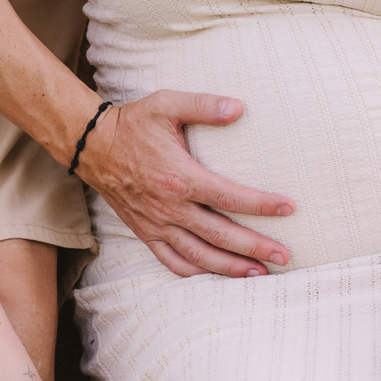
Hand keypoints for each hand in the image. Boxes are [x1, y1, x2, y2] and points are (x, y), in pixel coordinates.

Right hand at [78, 91, 294, 278]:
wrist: (92, 146)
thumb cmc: (134, 123)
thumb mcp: (167, 104)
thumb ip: (204, 105)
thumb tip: (239, 107)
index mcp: (180, 177)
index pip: (229, 197)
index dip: (261, 205)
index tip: (288, 208)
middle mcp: (170, 207)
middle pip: (221, 235)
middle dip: (256, 248)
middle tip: (285, 256)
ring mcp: (157, 225)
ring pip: (200, 256)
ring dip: (232, 268)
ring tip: (261, 274)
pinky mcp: (146, 233)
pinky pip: (173, 262)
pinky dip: (197, 273)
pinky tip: (217, 275)